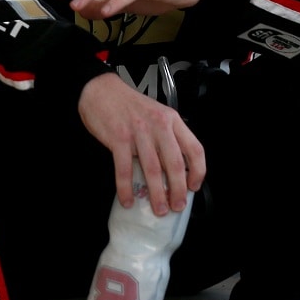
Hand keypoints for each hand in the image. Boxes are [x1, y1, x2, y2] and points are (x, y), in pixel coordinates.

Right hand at [78, 73, 205, 214]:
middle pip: (174, 163)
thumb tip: (173, 170)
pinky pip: (124, 169)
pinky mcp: (118, 138)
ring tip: (159, 208)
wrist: (101, 91)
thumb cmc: (128, 106)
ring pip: (152, 169)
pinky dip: (126, 188)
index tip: (193, 186)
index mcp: (171, 120)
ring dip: (157, 194)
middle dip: (178, 190)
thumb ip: (167, 136)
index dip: (197, 172)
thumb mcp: (156, 114)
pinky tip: (128, 200)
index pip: (194, 149)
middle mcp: (158, 125)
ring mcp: (138, 132)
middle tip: (177, 205)